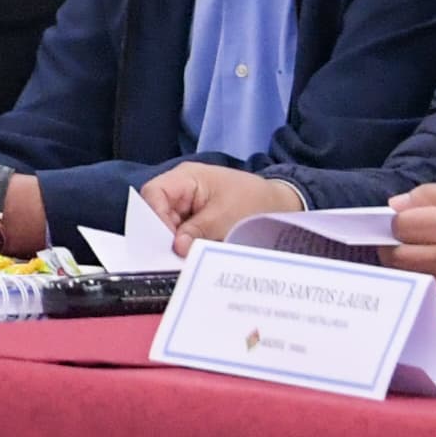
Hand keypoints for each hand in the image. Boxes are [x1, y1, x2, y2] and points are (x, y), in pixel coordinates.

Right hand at [142, 162, 301, 244]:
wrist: (281, 206)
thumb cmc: (255, 202)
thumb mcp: (226, 217)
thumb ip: (198, 231)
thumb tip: (177, 248)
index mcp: (186, 178)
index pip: (154, 194)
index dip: (154, 218)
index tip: (167, 243)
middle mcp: (180, 189)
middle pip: (157, 212)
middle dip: (165, 235)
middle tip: (177, 257)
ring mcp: (187, 205)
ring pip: (169, 226)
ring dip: (178, 243)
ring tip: (188, 259)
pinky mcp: (195, 220)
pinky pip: (182, 233)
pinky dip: (187, 245)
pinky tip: (195, 256)